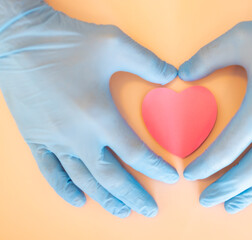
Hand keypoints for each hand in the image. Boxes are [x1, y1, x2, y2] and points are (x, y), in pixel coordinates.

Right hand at [0, 0, 178, 216]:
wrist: (17, 39)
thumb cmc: (66, 42)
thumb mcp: (114, 42)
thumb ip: (148, 62)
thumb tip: (173, 76)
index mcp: (99, 115)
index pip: (135, 152)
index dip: (156, 168)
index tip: (171, 178)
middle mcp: (78, 135)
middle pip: (111, 177)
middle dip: (134, 196)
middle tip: (150, 210)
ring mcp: (55, 140)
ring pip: (83, 180)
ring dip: (105, 199)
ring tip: (123, 212)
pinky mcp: (36, 138)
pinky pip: (51, 172)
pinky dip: (64, 189)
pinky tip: (78, 200)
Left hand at [179, 0, 251, 212]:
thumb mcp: (241, 38)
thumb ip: (207, 57)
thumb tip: (183, 73)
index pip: (226, 149)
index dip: (205, 165)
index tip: (191, 174)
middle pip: (250, 171)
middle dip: (225, 188)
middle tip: (207, 200)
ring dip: (251, 193)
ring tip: (233, 206)